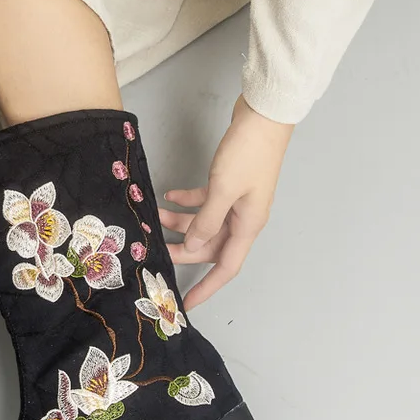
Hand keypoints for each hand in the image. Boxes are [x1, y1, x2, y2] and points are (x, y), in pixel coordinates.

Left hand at [160, 97, 293, 308]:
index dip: (207, 288)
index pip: (226, 267)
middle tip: (155, 251)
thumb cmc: (247, 153)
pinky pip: (206, 201)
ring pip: (206, 223)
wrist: (264, 116)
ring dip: (182, 223)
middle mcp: (244, 217)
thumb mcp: (223, 190)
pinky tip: (169, 197)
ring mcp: (237, 199)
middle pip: (211, 245)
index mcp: (248, 225)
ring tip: (156, 219)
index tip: (187, 304)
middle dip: (184, 251)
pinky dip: (188, 202)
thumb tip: (192, 247)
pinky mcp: (230, 181)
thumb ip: (206, 221)